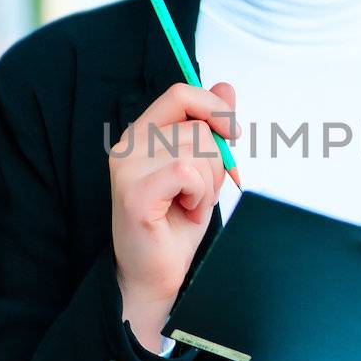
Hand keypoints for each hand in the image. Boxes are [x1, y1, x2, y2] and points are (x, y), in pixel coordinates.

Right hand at [109, 79, 240, 340]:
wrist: (156, 273)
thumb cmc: (176, 223)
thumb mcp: (203, 168)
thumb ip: (211, 128)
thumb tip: (226, 87)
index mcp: (142, 133)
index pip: (181, 94)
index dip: (214, 108)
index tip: (233, 134)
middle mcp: (129, 144)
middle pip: (199, 128)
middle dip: (216, 163)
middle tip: (198, 193)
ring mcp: (127, 167)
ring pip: (198, 149)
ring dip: (208, 184)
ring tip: (189, 204)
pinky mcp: (134, 191)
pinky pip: (188, 172)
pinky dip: (199, 195)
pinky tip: (184, 211)